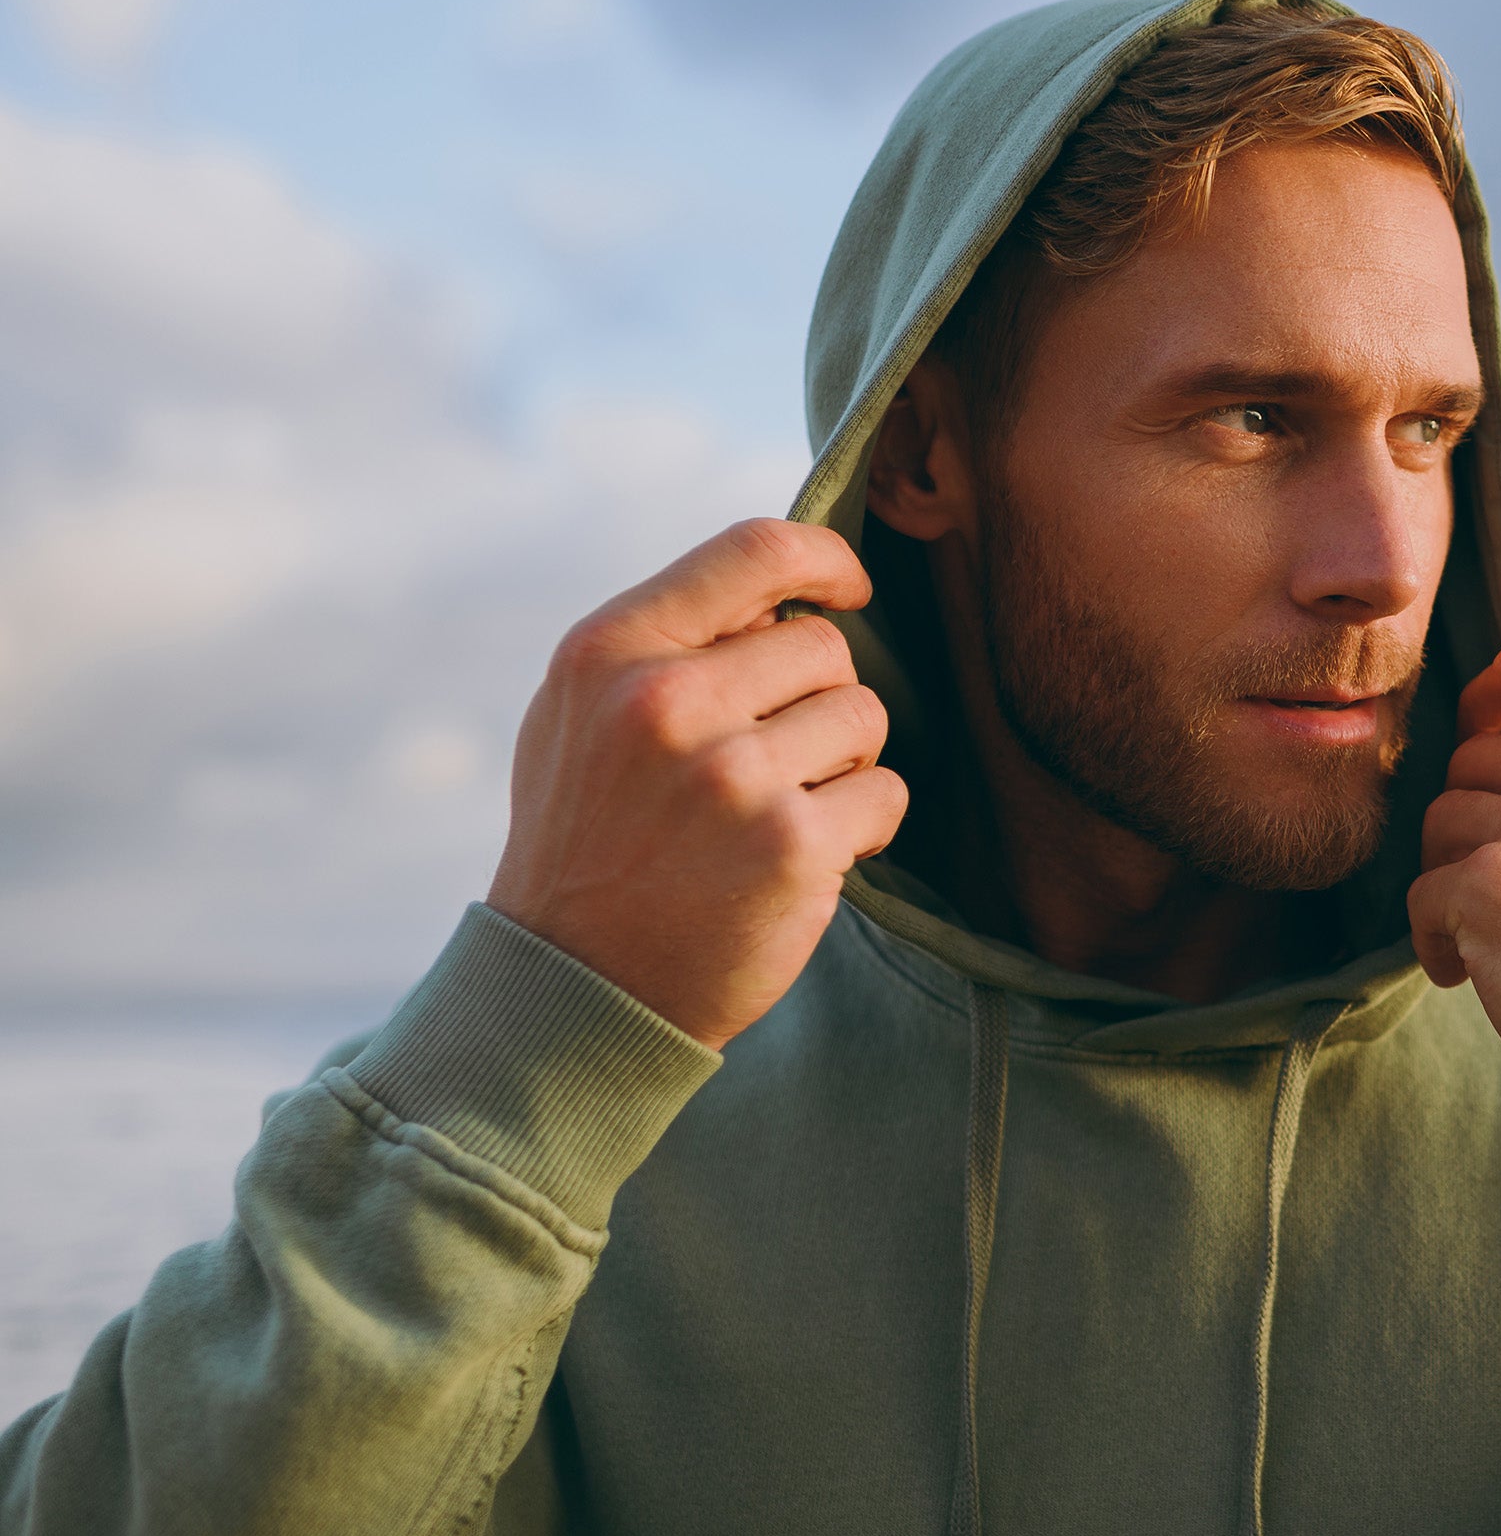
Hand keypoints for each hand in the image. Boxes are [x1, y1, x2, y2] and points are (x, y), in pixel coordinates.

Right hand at [487, 519, 905, 1049]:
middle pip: (826, 646)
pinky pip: (885, 794)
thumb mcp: (580, 714)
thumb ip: (663, 642)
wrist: (579, 986)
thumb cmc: (589, 841)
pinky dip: (863, 826)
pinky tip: (805, 856)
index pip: (757, 549)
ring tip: (782, 809)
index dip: (827, 561)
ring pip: (864, 717)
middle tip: (778, 760)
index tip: (849, 590)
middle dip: (820, 699)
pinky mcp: (791, 846)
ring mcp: (731, 775)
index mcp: (612, 650)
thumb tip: (782, 591)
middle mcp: (668, 702)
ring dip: (844, 763)